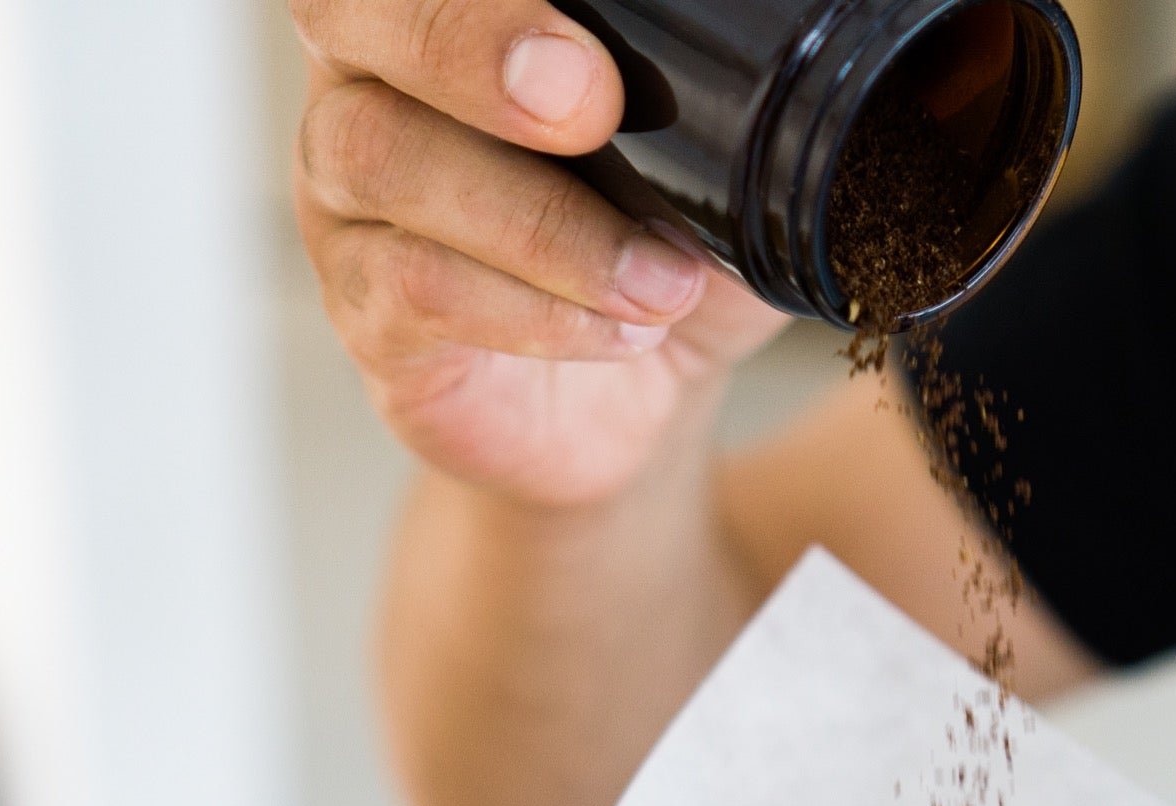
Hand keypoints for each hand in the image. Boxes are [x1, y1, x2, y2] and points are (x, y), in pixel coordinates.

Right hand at [288, 0, 792, 508]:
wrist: (642, 398)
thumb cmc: (670, 239)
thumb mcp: (733, 155)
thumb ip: (746, 90)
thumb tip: (826, 41)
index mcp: (453, 10)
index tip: (598, 43)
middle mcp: (371, 79)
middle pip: (354, 14)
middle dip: (472, 46)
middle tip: (591, 101)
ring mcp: (349, 197)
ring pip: (387, 160)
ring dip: (541, 223)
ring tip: (663, 280)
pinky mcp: (366, 312)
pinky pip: (414, 287)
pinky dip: (531, 309)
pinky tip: (621, 329)